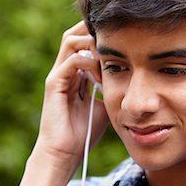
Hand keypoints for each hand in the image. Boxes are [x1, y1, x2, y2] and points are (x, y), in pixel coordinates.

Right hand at [30, 21, 108, 174]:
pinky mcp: (54, 83)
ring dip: (93, 45)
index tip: (123, 43)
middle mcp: (64, 70)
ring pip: (71, 40)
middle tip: (116, 42)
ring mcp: (58, 75)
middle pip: (75, 33)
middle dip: (95, 32)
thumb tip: (131, 80)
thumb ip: (111, 89)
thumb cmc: (83, 133)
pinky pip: (72, 61)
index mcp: (75, 73)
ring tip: (108, 60)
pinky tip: (101, 77)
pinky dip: (89, 63)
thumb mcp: (104, 105)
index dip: (101, 37)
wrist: (65, 153)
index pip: (84, 41)